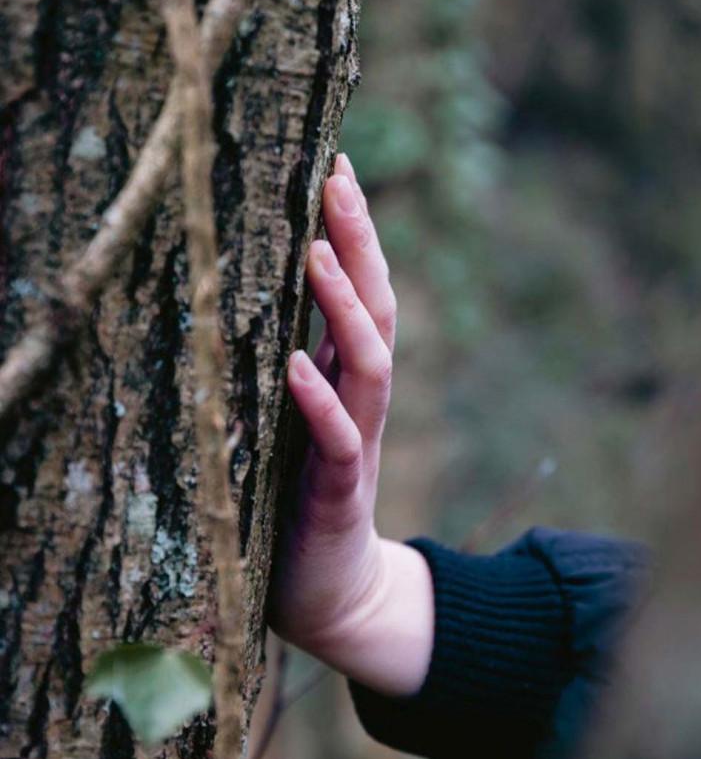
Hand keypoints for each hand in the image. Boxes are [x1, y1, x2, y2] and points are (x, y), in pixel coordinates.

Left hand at [267, 154, 433, 696]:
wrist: (334, 594)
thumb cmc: (304, 501)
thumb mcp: (302, 421)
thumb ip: (302, 367)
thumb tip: (265, 301)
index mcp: (349, 381)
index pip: (364, 292)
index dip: (355, 231)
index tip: (336, 164)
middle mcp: (359, 402)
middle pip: (376, 309)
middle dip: (360, 241)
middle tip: (337, 175)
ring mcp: (355, 445)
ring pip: (368, 364)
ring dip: (346, 305)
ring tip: (317, 249)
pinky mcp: (338, 495)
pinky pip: (338, 441)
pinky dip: (320, 400)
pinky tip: (295, 362)